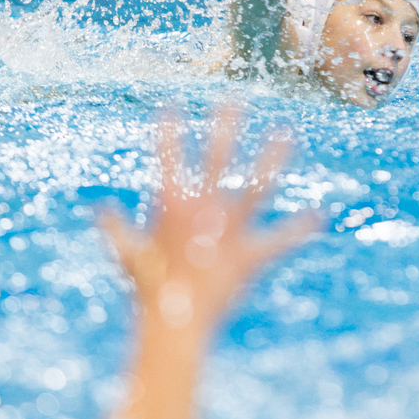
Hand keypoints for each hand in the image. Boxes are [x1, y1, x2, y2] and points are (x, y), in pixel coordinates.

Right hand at [100, 105, 313, 332]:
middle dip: (226, 126)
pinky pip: (280, 239)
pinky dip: (299, 229)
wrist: (174, 320)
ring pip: (258, 185)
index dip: (167, 130)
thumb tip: (99, 209)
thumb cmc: (146, 288)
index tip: (169, 105)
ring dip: (273, 157)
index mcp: (172, 205)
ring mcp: (231, 229)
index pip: (167, 157)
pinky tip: (319, 216)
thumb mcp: (126, 254)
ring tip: (286, 131)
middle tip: (234, 99)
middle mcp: (205, 209)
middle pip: (219, 158)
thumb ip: (114, 228)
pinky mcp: (250, 254)